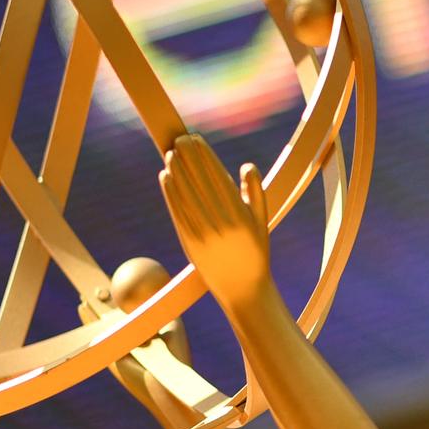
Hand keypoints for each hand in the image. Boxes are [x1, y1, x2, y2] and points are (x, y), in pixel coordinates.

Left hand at [160, 133, 270, 310]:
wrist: (242, 290)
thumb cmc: (255, 253)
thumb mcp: (262, 222)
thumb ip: (256, 192)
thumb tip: (246, 166)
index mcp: (240, 213)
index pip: (218, 176)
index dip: (205, 156)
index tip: (197, 139)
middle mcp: (221, 221)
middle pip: (200, 181)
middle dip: (189, 158)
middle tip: (180, 138)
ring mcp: (203, 232)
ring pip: (186, 194)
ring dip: (177, 171)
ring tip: (172, 153)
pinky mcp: (189, 241)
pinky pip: (177, 211)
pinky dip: (170, 192)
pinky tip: (166, 176)